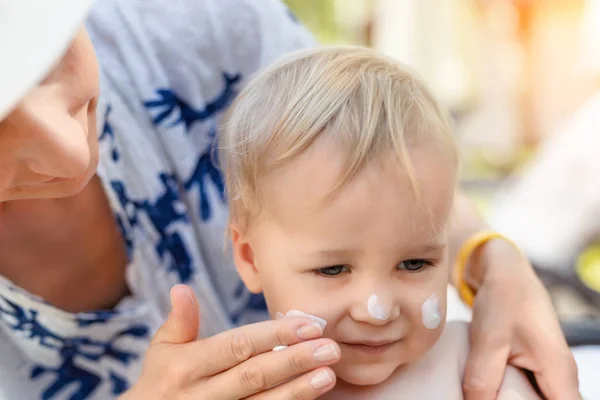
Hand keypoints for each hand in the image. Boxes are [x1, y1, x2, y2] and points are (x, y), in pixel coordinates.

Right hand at [122, 285, 338, 398]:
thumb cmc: (160, 381)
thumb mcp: (162, 350)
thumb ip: (179, 321)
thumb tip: (182, 287)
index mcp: (186, 366)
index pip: (238, 346)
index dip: (274, 335)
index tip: (308, 325)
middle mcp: (202, 394)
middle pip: (255, 375)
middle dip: (295, 360)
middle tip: (330, 347)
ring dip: (298, 389)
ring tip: (328, 374)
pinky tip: (310, 396)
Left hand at [462, 240, 580, 399]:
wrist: (506, 275)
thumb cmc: (502, 301)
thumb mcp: (488, 340)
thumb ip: (482, 379)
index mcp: (559, 373)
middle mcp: (563, 378)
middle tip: (488, 395)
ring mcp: (552, 374)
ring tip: (488, 392)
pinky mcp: (539, 369)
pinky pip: (531, 393)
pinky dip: (512, 395)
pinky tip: (490, 391)